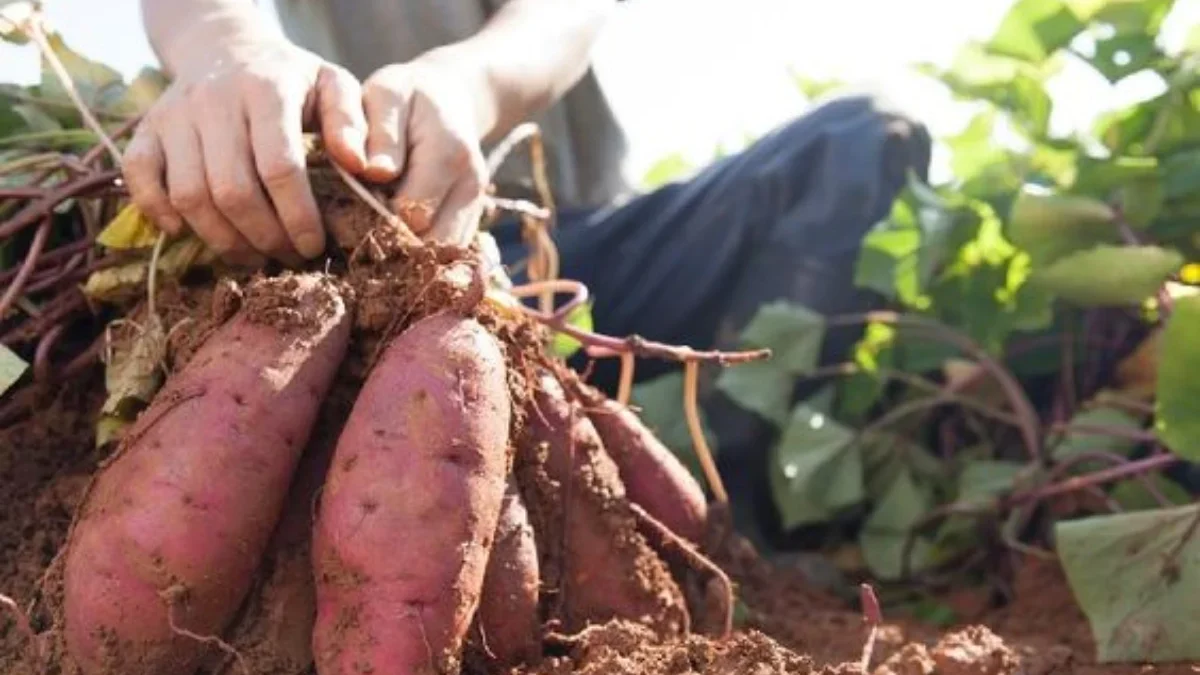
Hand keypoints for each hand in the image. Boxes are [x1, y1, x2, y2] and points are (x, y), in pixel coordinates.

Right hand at [123, 42, 367, 265]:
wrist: (226, 48)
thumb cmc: (292, 80)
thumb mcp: (333, 86)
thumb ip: (352, 124)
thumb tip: (367, 168)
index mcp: (267, 90)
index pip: (280, 167)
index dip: (298, 216)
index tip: (314, 246)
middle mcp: (214, 101)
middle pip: (232, 190)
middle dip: (264, 237)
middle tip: (287, 258)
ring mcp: (174, 115)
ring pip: (189, 195)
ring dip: (222, 239)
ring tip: (253, 255)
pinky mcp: (146, 129)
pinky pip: (140, 177)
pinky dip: (158, 211)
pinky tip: (187, 233)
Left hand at [361, 55, 490, 245]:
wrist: (450, 99)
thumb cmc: (407, 96)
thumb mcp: (387, 94)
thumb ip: (381, 132)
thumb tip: (376, 172)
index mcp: (449, 154)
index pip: (412, 212)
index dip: (373, 220)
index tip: (344, 214)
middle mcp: (471, 186)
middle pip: (429, 244)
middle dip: (390, 246)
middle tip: (355, 233)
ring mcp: (476, 207)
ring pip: (441, 256)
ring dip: (406, 256)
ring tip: (374, 239)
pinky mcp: (472, 220)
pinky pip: (446, 253)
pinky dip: (419, 255)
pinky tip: (393, 239)